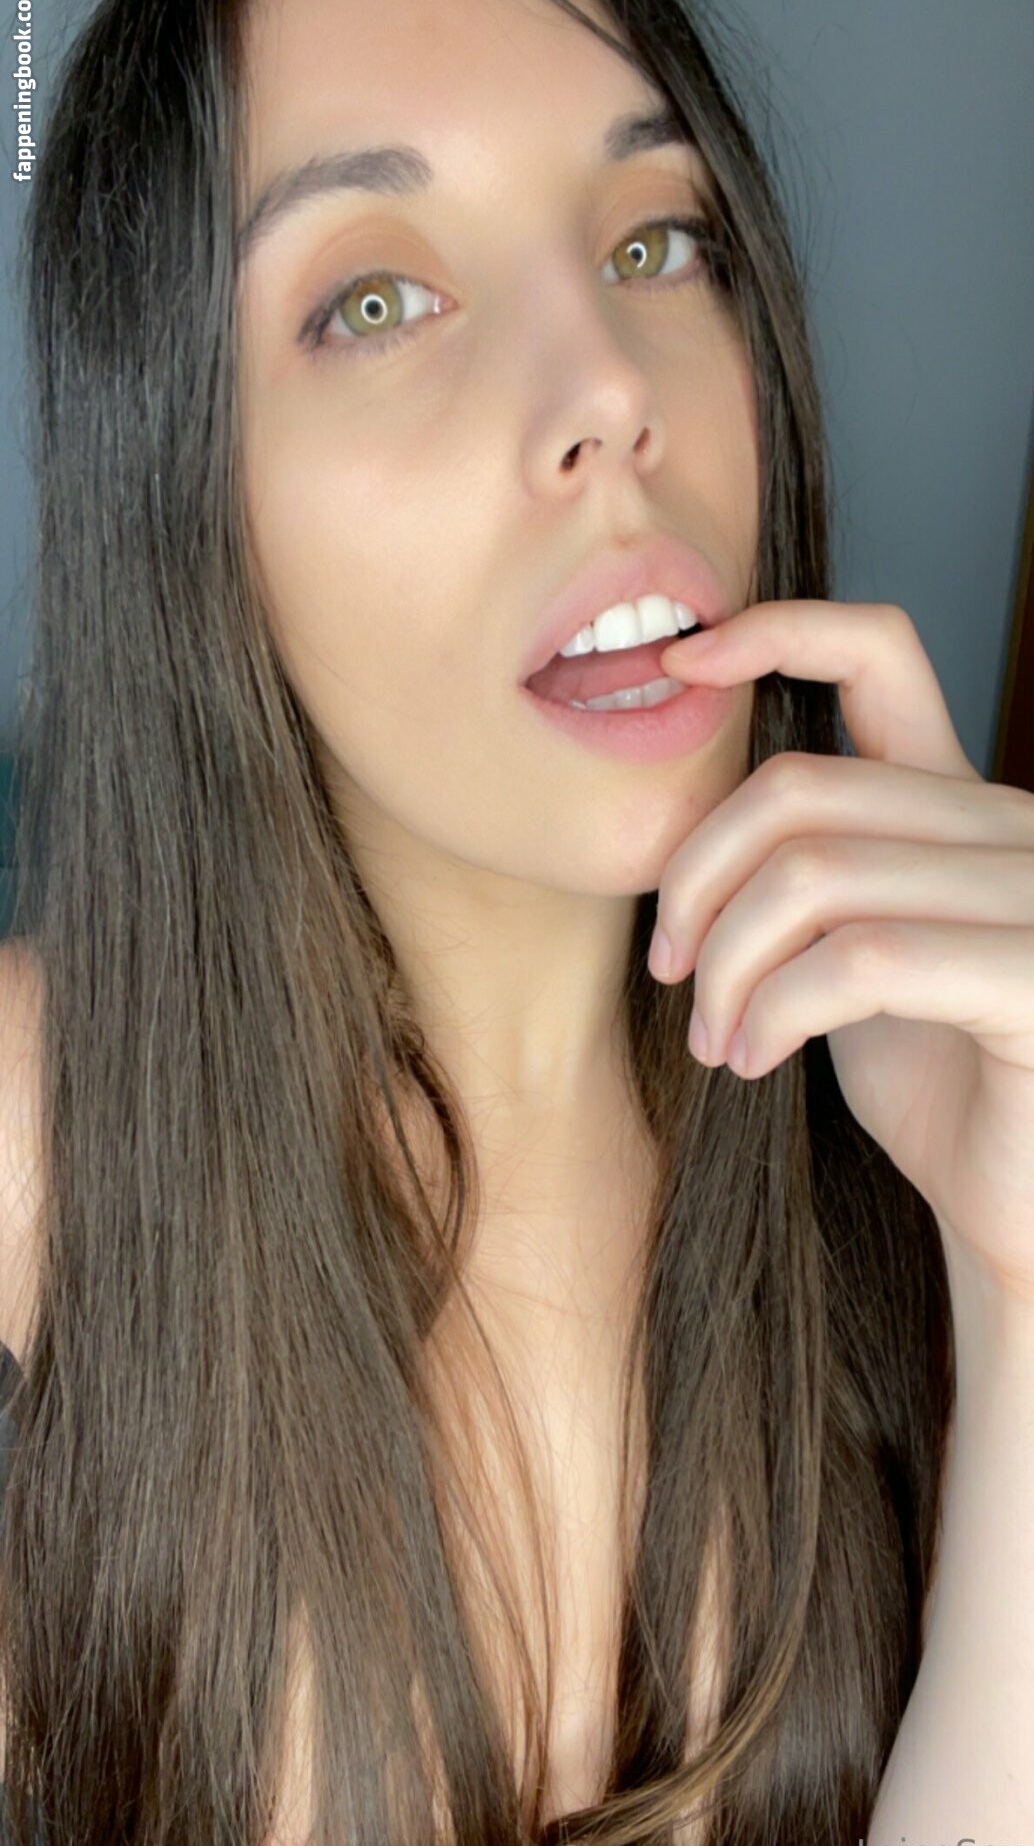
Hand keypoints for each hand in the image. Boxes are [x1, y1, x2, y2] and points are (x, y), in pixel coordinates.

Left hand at [648, 599, 1033, 1305]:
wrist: (1011, 1213)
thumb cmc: (936, 1092)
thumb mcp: (852, 961)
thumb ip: (807, 880)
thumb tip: (686, 838)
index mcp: (962, 802)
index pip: (879, 654)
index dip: (774, 633)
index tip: (679, 668)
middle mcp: (1012, 827)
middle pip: (800, 788)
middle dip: (697, 878)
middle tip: (672, 968)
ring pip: (815, 876)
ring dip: (727, 964)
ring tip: (715, 1037)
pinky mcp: (1033, 980)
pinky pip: (861, 960)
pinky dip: (775, 1010)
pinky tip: (755, 1059)